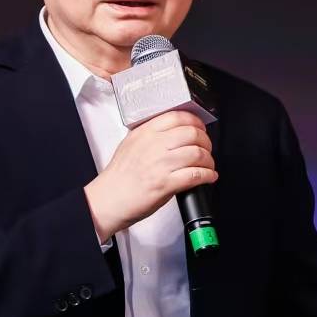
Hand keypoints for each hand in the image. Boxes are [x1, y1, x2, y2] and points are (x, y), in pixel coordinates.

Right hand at [84, 110, 216, 241]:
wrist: (108, 199)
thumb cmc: (119, 177)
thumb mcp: (130, 144)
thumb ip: (150, 135)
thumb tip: (174, 132)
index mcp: (145, 133)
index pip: (178, 117)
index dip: (195, 122)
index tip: (200, 128)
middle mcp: (154, 146)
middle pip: (192, 134)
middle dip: (206, 141)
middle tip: (206, 148)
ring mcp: (160, 165)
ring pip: (197, 154)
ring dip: (208, 160)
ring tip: (208, 165)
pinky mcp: (166, 184)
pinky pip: (195, 175)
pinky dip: (207, 175)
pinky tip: (209, 177)